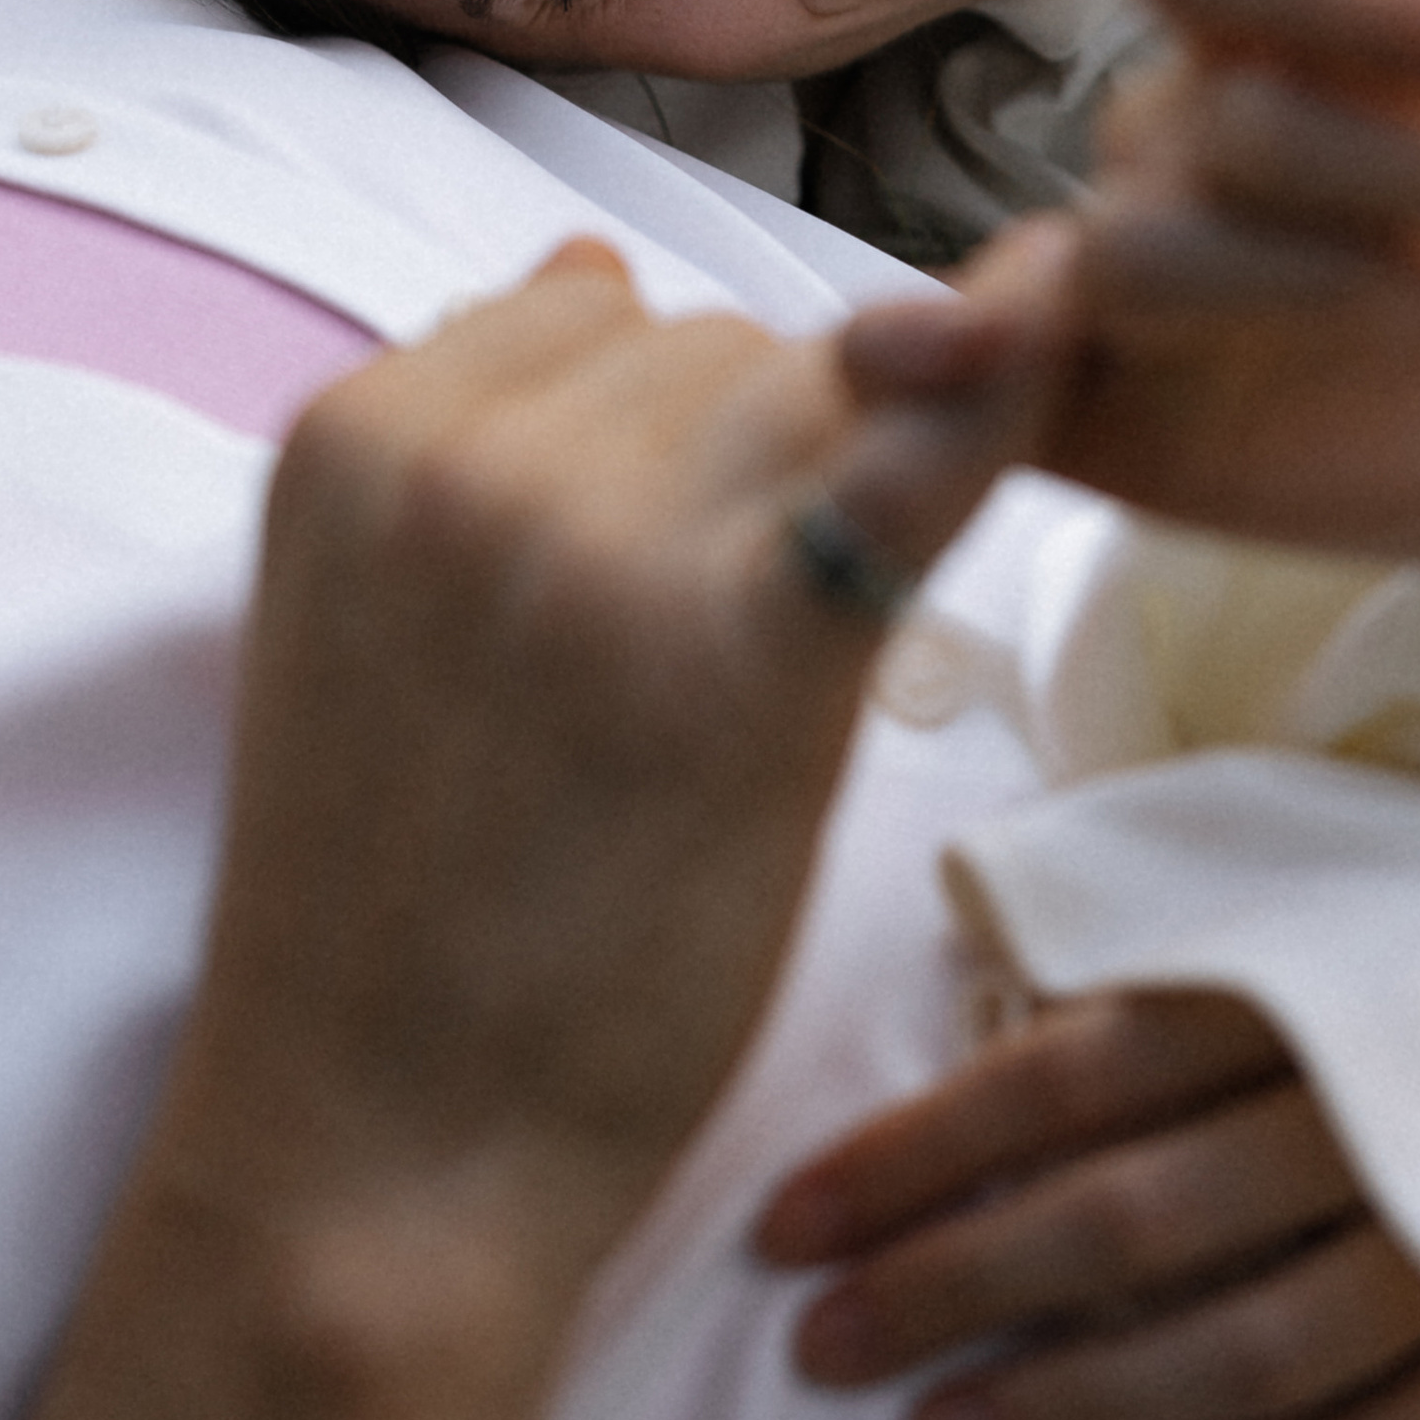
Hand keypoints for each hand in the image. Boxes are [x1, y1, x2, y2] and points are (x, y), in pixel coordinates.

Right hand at [177, 244, 1055, 1319]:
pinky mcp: (741, 647)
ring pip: (816, 396)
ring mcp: (597, 535)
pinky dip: (1000, 388)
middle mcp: (464, 446)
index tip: (635, 567)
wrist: (382, 1155)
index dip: (655, 430)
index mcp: (352, 430)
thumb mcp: (368, 620)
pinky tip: (1066, 309)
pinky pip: (911, 465)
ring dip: (833, 506)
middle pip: (715, 349)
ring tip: (729, 705)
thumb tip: (593, 263)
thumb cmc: (395, 911)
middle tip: (674, 678)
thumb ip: (478, 439)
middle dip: (745, 467)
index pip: (590, 307)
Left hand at [755, 989, 1419, 1419]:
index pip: (1056, 1076)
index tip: (783, 1230)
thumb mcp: (1246, 903)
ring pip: (1245, 1355)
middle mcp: (1364, 1112)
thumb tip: (937, 994)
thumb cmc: (1365, 950)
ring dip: (1073, 1411)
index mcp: (1280, 981)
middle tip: (822, 1350)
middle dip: (950, 1291)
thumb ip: (1107, 945)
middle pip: (1127, 1220)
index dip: (906, 1157)